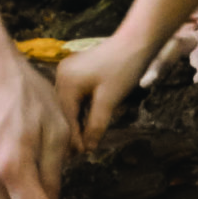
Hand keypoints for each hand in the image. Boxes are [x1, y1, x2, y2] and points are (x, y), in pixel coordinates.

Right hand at [54, 35, 149, 153]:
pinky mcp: (77, 71)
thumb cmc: (123, 69)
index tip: (78, 157)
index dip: (73, 138)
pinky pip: (75, 96)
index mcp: (66, 82)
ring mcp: (68, 72)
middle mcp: (62, 75)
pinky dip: (81, 110)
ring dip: (77, 122)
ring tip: (82, 143)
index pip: (66, 116)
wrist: (135, 42)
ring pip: (70, 104)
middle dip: (73, 131)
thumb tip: (88, 149)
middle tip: (77, 155)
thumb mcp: (109, 101)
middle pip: (65, 110)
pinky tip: (86, 123)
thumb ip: (96, 125)